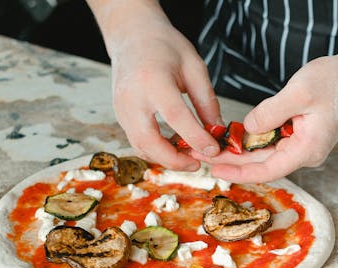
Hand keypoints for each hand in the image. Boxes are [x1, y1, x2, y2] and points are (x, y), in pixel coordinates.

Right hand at [103, 5, 222, 169]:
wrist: (132, 35)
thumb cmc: (165, 47)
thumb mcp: (194, 67)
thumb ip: (207, 101)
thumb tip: (217, 131)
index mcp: (153, 80)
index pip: (176, 117)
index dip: (196, 138)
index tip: (213, 151)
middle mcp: (132, 97)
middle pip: (149, 141)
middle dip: (174, 160)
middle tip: (197, 164)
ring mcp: (121, 108)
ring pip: (140, 147)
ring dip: (165, 159)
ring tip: (188, 157)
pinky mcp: (120, 115)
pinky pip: (136, 141)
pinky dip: (155, 150)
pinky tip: (173, 148)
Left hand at [200, 55, 337, 182]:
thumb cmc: (333, 82)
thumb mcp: (298, 93)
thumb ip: (270, 113)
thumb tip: (247, 129)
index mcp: (307, 149)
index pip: (268, 170)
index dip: (240, 172)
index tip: (216, 168)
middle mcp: (305, 153)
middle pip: (264, 165)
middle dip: (235, 162)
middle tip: (205, 156)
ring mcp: (303, 146)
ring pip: (267, 155)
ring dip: (242, 152)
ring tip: (215, 148)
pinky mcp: (301, 136)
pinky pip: (273, 143)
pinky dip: (254, 141)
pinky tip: (235, 137)